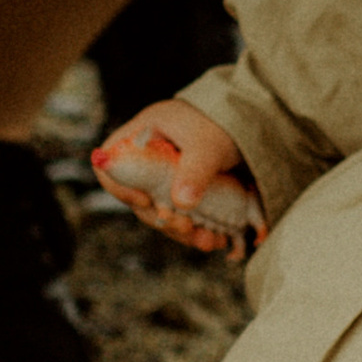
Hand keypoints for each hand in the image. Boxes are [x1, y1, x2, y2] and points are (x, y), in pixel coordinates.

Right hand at [91, 97, 261, 260]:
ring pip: (160, 211)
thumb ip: (194, 170)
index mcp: (140, 135)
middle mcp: (147, 158)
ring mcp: (164, 176)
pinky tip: (214, 238)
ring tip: (207, 241)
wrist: (251, 121)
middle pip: (137, 196)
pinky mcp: (183, 191)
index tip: (145, 201)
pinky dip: (194, 230)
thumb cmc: (222, 122)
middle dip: (161, 218)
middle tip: (186, 228)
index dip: (120, 186)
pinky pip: (180, 216)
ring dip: (181, 231)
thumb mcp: (207, 143)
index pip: (111, 163)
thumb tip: (181, 204)